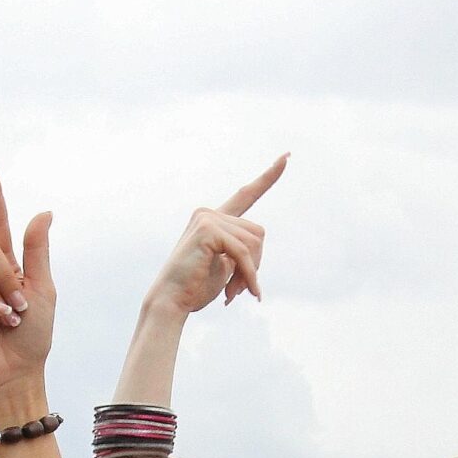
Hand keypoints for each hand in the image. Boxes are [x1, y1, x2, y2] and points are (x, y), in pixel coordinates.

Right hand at [145, 155, 284, 316]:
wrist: (170, 301)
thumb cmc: (195, 288)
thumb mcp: (225, 266)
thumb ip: (241, 251)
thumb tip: (257, 248)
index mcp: (214, 219)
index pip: (246, 195)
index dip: (268, 178)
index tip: (286, 156)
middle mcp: (209, 213)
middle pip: (257, 233)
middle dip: (254, 265)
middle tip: (243, 291)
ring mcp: (207, 218)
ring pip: (253, 243)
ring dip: (250, 272)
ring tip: (234, 293)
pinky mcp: (208, 229)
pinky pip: (243, 252)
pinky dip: (247, 274)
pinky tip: (239, 294)